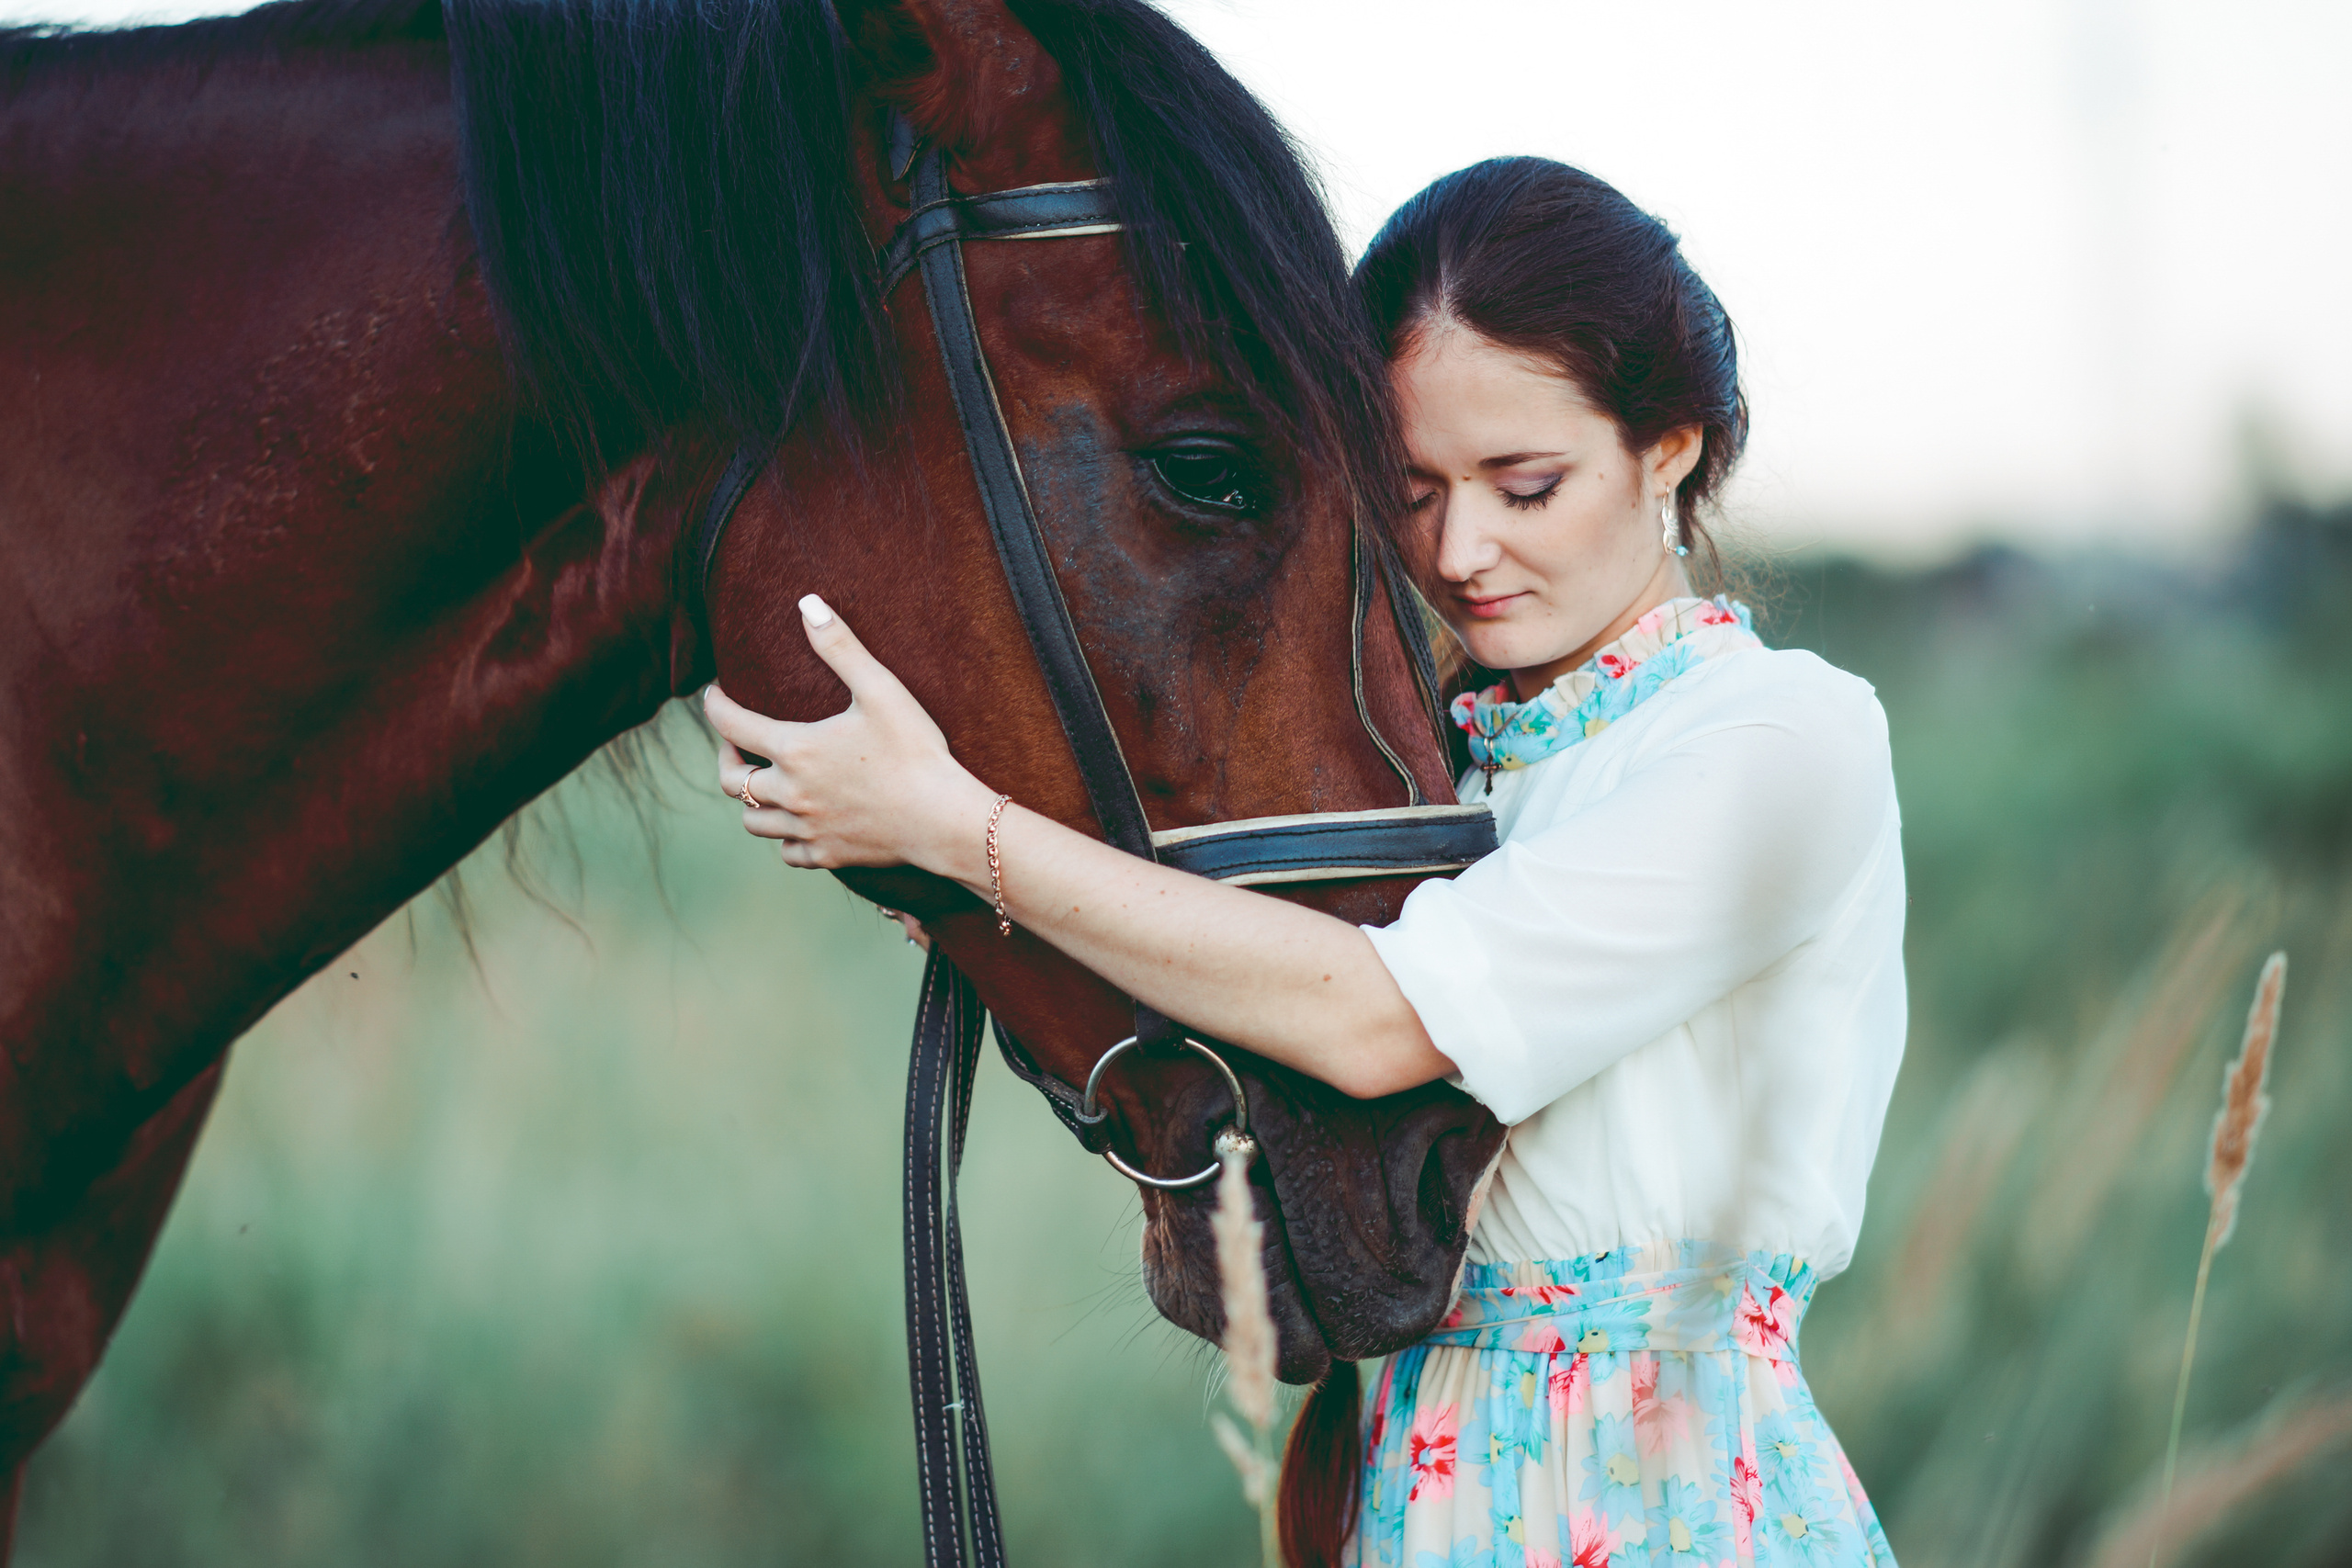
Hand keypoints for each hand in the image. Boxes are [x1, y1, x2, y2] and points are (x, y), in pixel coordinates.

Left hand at [704, 595, 997, 876]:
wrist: (943, 819)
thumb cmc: (916, 751)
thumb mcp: (881, 690)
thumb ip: (840, 646)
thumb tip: (808, 603)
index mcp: (796, 750)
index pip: (732, 724)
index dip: (715, 706)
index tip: (713, 695)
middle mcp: (791, 793)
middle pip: (730, 781)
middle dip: (724, 758)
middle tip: (733, 744)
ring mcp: (807, 829)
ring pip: (753, 821)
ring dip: (750, 801)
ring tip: (762, 784)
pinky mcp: (828, 855)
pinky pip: (787, 852)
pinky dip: (783, 837)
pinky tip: (797, 822)